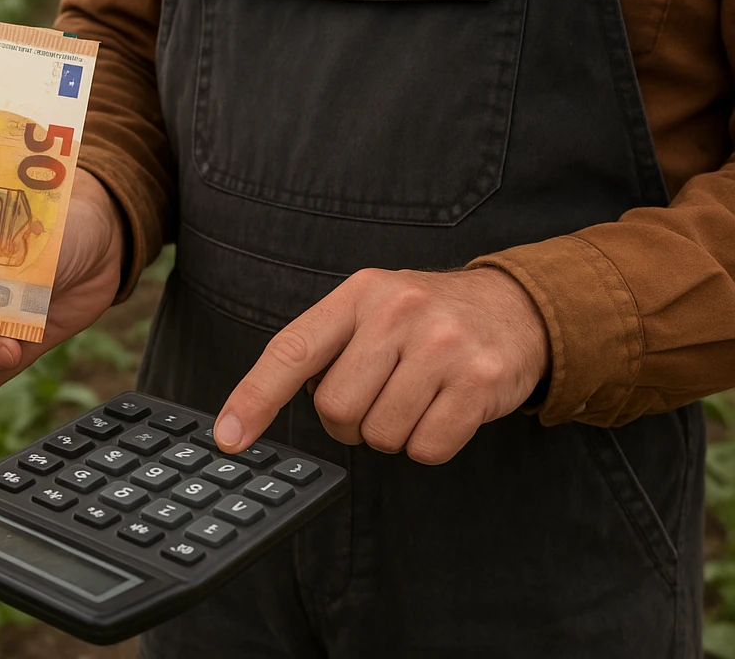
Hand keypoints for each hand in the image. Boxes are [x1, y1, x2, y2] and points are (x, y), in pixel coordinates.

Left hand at [212, 267, 549, 464]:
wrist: (514, 307)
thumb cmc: (427, 317)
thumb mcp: (372, 307)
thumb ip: (326, 345)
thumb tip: (266, 402)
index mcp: (359, 293)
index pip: (292, 350)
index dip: (254, 398)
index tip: (230, 438)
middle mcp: (397, 311)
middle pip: (335, 408)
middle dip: (349, 421)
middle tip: (377, 397)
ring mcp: (442, 344)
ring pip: (381, 434)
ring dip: (391, 432)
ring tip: (414, 395)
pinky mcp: (479, 380)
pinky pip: (427, 448)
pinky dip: (428, 443)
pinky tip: (443, 408)